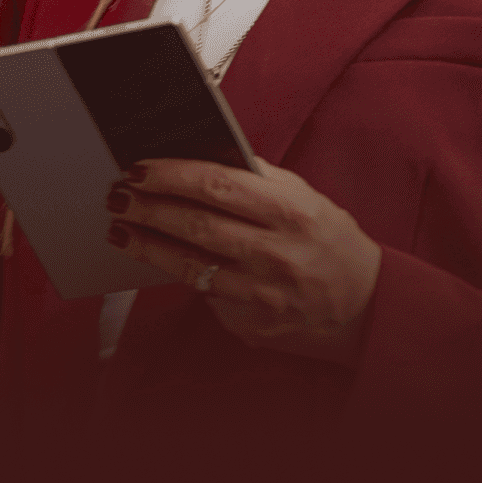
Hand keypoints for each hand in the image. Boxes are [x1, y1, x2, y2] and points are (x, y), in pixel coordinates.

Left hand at [104, 157, 380, 367]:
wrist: (365, 306)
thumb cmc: (329, 241)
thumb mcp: (305, 199)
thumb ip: (258, 180)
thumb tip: (198, 158)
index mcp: (292, 211)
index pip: (218, 184)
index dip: (172, 175)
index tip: (140, 169)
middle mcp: (277, 253)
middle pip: (196, 225)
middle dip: (148, 209)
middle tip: (117, 197)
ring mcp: (262, 294)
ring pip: (189, 266)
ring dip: (147, 246)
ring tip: (120, 230)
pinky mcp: (251, 324)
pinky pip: (204, 296)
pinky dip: (180, 276)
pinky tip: (160, 260)